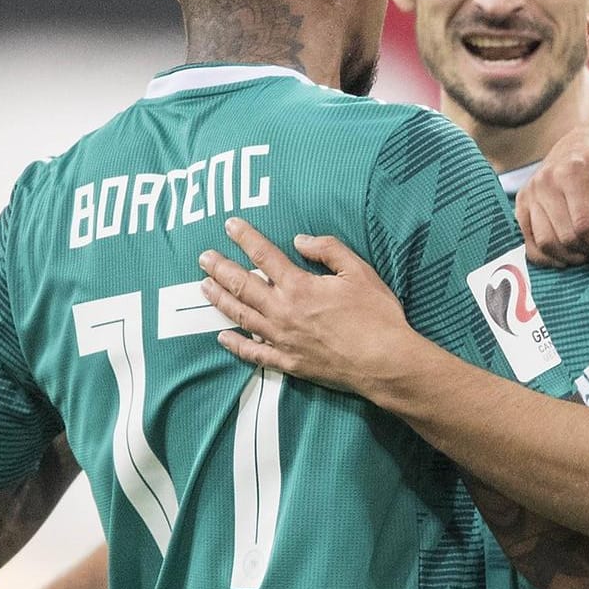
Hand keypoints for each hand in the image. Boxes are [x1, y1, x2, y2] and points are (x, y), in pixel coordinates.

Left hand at [198, 218, 417, 397]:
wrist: (384, 362)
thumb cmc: (377, 316)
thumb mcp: (359, 272)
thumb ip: (328, 250)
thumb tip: (299, 240)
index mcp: (299, 287)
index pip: (264, 256)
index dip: (245, 238)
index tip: (230, 225)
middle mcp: (283, 312)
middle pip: (242, 285)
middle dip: (220, 268)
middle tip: (203, 257)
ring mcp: (282, 339)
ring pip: (241, 316)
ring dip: (220, 299)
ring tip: (204, 286)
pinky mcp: (288, 362)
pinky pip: (254, 352)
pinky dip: (235, 344)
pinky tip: (223, 336)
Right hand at [515, 119, 588, 266]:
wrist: (583, 141)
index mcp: (571, 172)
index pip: (585, 224)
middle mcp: (545, 183)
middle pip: (565, 237)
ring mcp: (530, 194)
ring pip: (546, 243)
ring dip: (570, 257)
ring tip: (588, 252)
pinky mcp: (521, 205)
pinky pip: (529, 243)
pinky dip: (547, 257)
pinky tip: (567, 256)